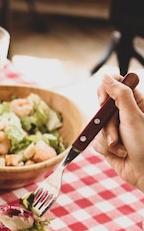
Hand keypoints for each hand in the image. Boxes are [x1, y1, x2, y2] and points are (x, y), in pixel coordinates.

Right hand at [93, 73, 143, 190]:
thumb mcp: (133, 116)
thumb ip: (120, 95)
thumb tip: (106, 76)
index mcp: (135, 103)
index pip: (114, 85)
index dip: (105, 91)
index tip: (103, 102)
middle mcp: (124, 114)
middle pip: (102, 109)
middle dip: (108, 125)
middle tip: (118, 133)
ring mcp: (115, 129)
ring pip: (97, 127)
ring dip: (108, 140)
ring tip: (122, 148)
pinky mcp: (108, 144)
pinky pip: (96, 141)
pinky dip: (106, 149)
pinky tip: (119, 154)